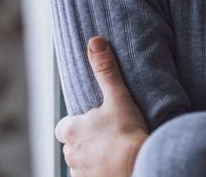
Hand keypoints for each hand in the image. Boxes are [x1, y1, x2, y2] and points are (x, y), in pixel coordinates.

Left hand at [54, 37, 148, 176]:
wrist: (142, 166)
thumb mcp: (118, 97)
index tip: (93, 123)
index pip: (63, 127)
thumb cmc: (128, 133)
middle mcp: (69, 153)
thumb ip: (105, 70)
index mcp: (70, 131)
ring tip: (113, 154)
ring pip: (80, 164)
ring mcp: (79, 173)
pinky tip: (114, 168)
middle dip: (85, 142)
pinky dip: (99, 173)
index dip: (76, 125)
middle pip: (72, 146)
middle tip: (107, 137)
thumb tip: (95, 41)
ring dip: (91, 159)